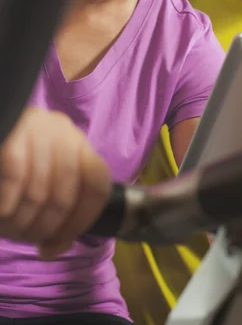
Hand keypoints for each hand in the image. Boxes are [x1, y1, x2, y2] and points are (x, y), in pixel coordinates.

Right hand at [0, 106, 110, 258]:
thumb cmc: (15, 157)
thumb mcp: (42, 175)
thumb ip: (56, 203)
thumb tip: (56, 247)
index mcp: (79, 145)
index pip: (98, 185)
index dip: (81, 221)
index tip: (54, 246)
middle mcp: (65, 132)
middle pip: (66, 195)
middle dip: (43, 228)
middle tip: (22, 239)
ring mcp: (40, 127)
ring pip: (39, 191)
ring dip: (20, 222)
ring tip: (6, 229)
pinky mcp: (15, 127)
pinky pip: (16, 174)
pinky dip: (8, 203)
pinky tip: (2, 213)